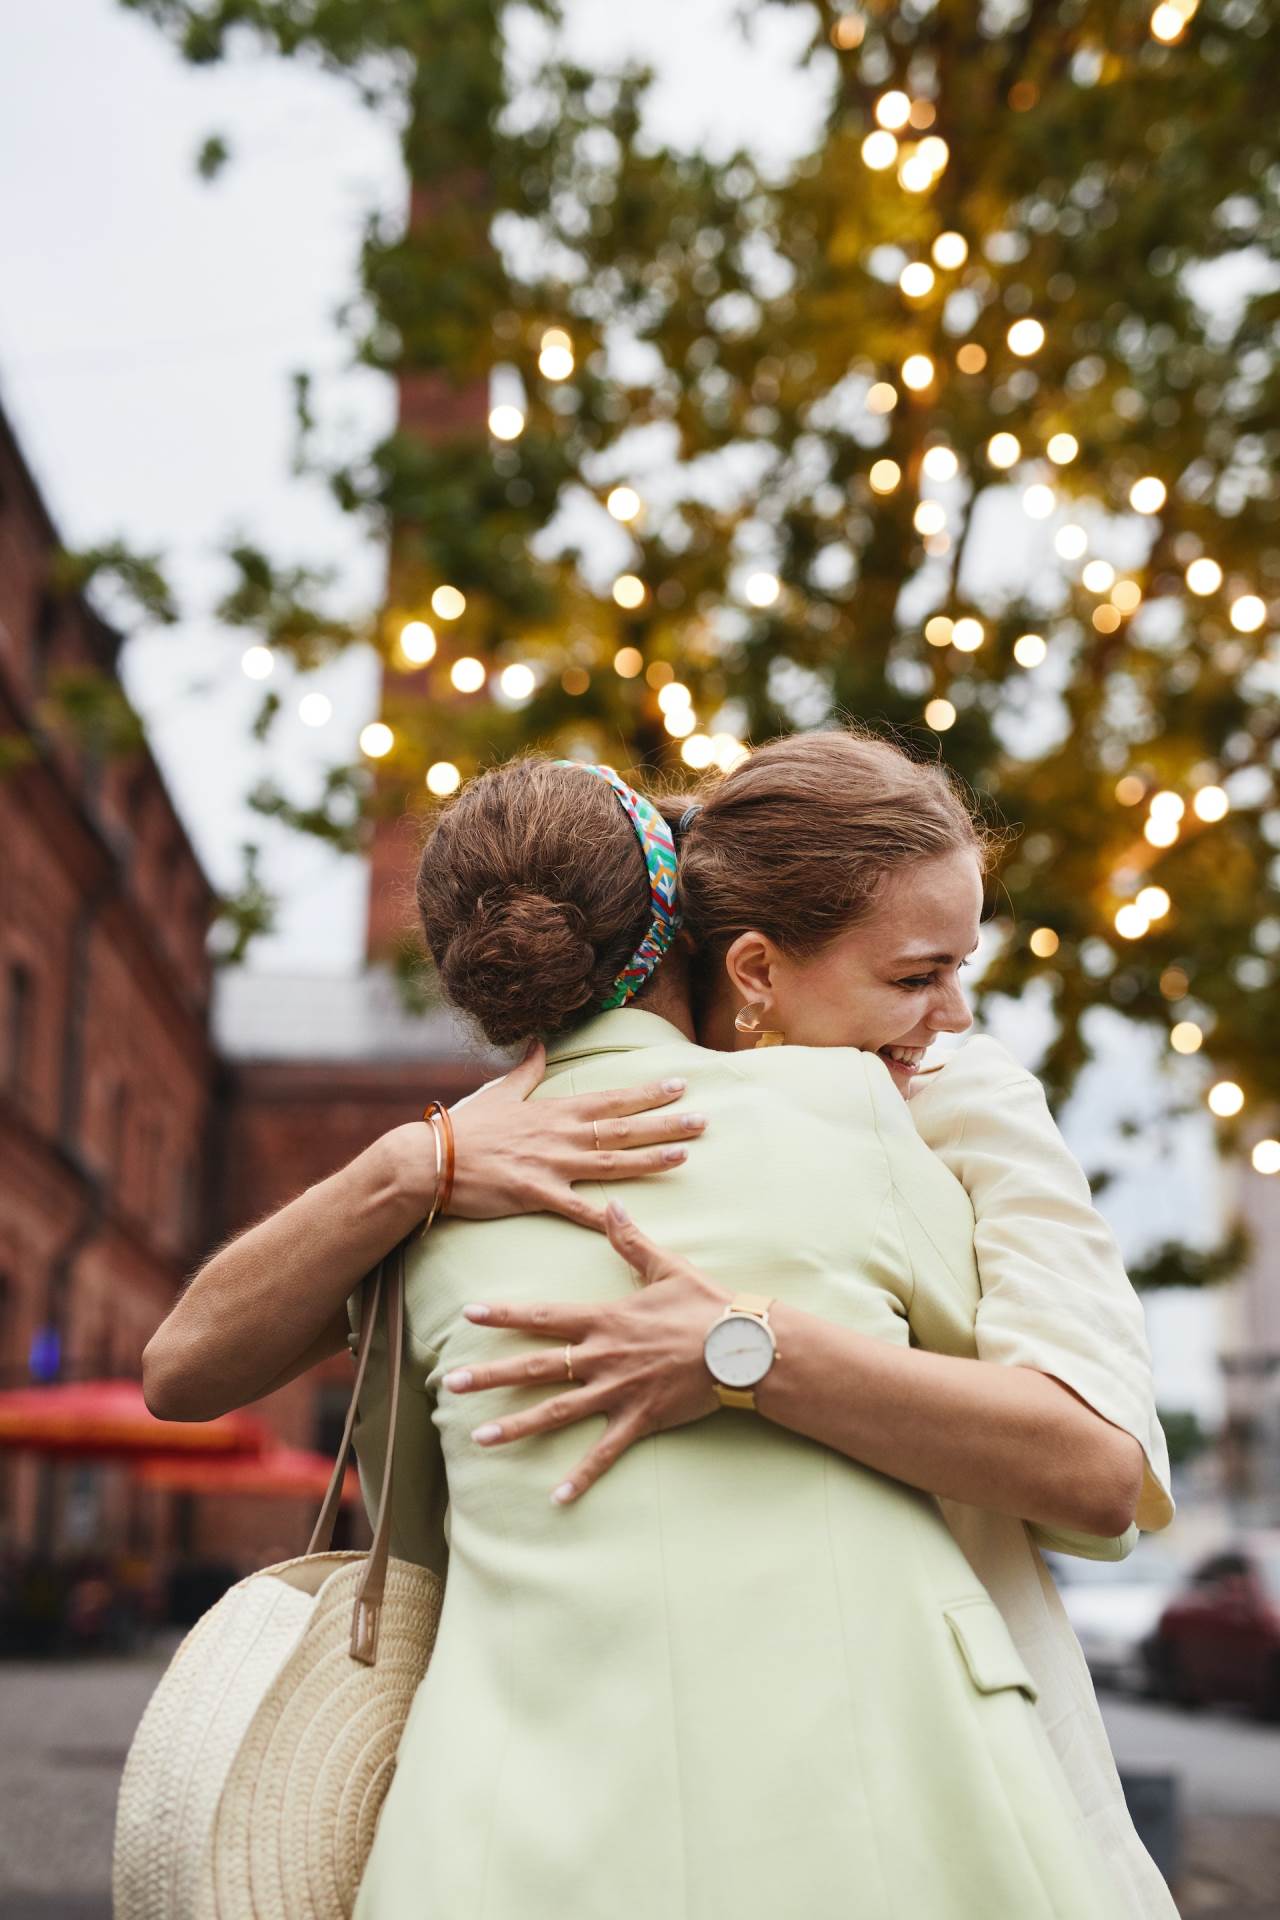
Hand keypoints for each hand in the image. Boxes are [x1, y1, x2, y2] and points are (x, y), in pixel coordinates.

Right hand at [384, 1044, 706, 1230]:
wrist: (429, 1160)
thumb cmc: (464, 1128)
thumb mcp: (499, 1092)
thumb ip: (526, 1070)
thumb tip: (538, 1043)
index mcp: (554, 1111)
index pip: (611, 1099)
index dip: (647, 1093)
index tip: (679, 1085)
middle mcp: (560, 1135)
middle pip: (622, 1129)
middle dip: (664, 1123)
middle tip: (702, 1119)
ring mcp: (550, 1164)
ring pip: (612, 1163)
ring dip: (650, 1159)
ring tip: (685, 1154)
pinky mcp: (536, 1194)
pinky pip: (576, 1207)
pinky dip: (603, 1215)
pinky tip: (631, 1219)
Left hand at [442, 1202, 729, 1502]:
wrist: (743, 1347)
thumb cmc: (705, 1305)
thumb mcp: (666, 1267)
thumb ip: (631, 1240)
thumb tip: (611, 1204)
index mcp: (605, 1320)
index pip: (543, 1317)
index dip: (505, 1315)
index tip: (469, 1314)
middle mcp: (602, 1357)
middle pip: (535, 1368)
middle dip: (491, 1376)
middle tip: (451, 1386)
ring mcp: (618, 1391)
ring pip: (557, 1412)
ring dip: (518, 1426)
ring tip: (480, 1438)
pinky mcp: (640, 1420)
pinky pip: (604, 1453)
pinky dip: (581, 1476)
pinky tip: (556, 1498)